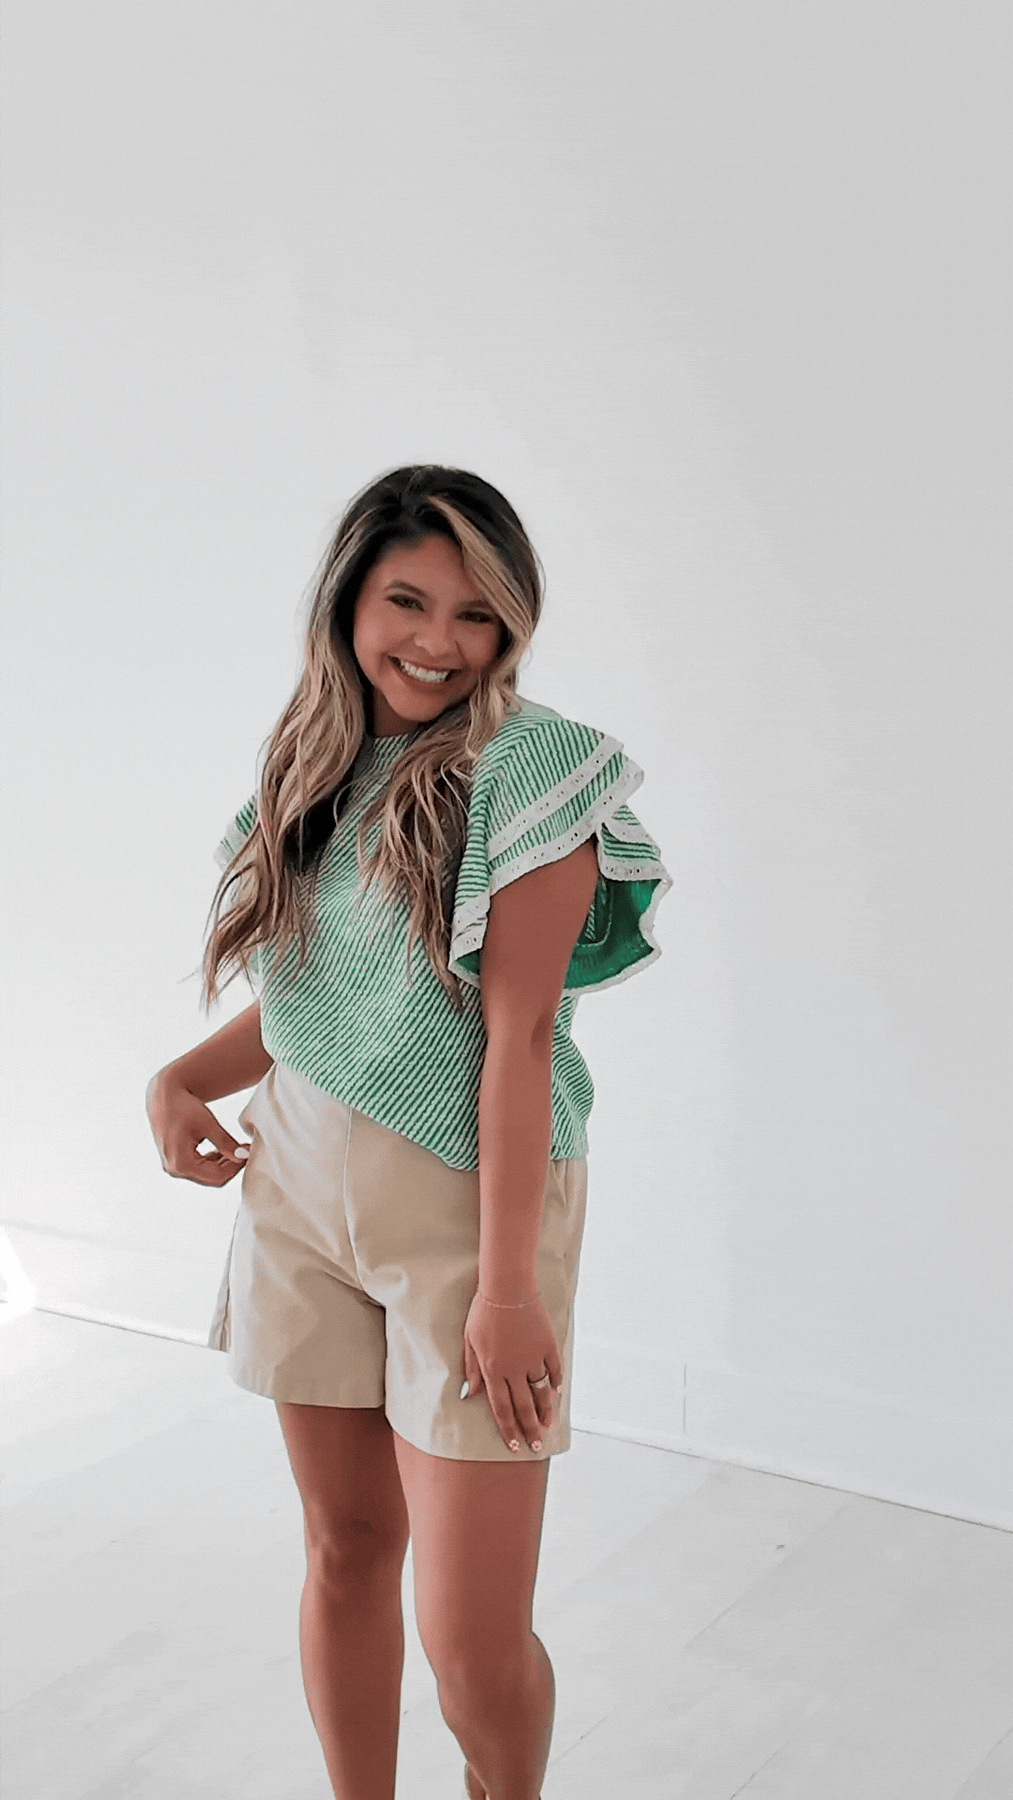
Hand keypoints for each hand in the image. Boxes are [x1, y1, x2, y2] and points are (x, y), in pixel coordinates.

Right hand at [145, 1071, 251, 1186]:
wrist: (163, 1096)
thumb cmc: (184, 1107)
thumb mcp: (208, 1124)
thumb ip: (225, 1144)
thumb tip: (243, 1157)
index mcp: (181, 1164)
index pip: (217, 1176)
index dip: (236, 1166)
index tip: (247, 1153)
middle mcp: (174, 1170)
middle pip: (211, 1178)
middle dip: (230, 1165)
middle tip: (244, 1150)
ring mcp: (172, 1167)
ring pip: (206, 1174)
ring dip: (222, 1163)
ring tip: (236, 1147)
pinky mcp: (174, 1160)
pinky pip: (198, 1168)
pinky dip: (212, 1160)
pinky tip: (222, 1148)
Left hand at [461, 1291, 562, 1452]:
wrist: (507, 1288)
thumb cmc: (483, 1312)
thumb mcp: (469, 1341)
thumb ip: (472, 1369)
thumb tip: (470, 1395)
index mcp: (493, 1370)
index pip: (501, 1408)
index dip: (508, 1429)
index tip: (514, 1446)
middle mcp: (514, 1369)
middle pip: (523, 1407)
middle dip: (530, 1430)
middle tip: (536, 1447)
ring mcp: (533, 1357)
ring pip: (541, 1392)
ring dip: (545, 1411)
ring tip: (549, 1426)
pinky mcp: (547, 1345)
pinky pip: (554, 1369)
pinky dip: (556, 1382)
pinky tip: (556, 1393)